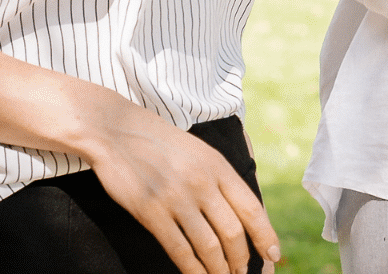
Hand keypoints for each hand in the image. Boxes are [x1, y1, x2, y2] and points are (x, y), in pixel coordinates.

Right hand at [78, 105, 280, 273]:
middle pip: (233, 233)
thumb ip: (219, 179)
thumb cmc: (157, 142)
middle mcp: (201, 182)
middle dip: (240, 260)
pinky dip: (193, 270)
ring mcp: (176, 198)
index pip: (251, 209)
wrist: (114, 129)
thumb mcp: (198, 152)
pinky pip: (180, 250)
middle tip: (240, 273)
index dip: (265, 236)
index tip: (273, 255)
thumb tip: (239, 215)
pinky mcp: (151, 211)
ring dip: (219, 270)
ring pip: (209, 247)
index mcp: (217, 166)